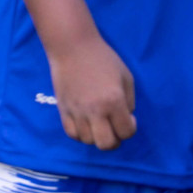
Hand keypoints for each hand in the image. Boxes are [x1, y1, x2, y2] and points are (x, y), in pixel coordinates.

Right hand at [48, 35, 136, 150]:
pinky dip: (81, 133)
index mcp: (113, 101)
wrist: (72, 48)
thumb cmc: (103, 59)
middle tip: (114, 127)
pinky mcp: (62, 109)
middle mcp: (94, 110)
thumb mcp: (126, 78)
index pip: (126, 132)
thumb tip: (123, 119)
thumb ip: (128, 102)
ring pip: (88, 140)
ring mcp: (76, 111)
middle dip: (114, 140)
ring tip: (98, 123)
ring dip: (96, 136)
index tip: (128, 117)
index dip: (130, 128)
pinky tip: (85, 123)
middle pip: (106, 144)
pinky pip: (72, 133)